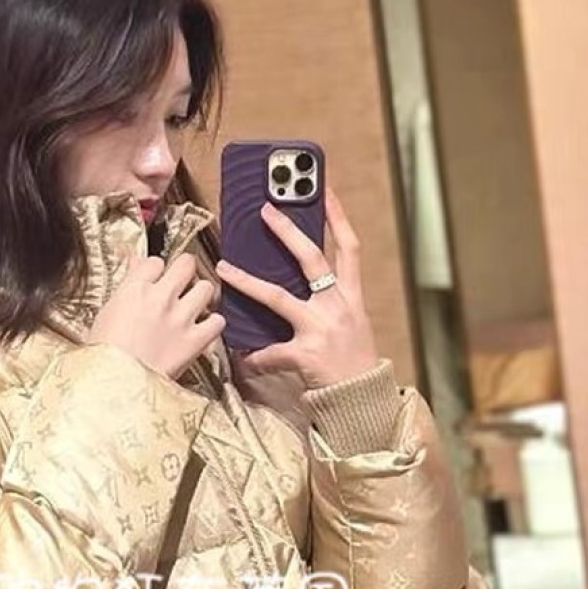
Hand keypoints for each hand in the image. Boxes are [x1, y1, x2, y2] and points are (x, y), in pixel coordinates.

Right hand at [86, 252, 225, 380]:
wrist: (117, 385)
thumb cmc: (104, 355)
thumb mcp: (106, 313)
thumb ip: (127, 286)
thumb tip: (135, 263)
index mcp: (135, 289)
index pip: (155, 262)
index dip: (157, 270)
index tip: (156, 279)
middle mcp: (161, 298)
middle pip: (186, 264)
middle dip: (185, 271)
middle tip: (182, 283)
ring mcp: (181, 318)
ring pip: (206, 288)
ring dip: (202, 294)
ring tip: (195, 305)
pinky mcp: (195, 340)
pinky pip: (217, 321)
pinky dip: (213, 324)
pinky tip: (204, 329)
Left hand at [215, 183, 380, 389]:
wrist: (362, 399)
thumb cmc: (354, 359)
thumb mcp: (351, 322)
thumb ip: (329, 299)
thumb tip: (303, 280)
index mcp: (351, 296)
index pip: (349, 247)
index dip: (338, 217)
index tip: (324, 190)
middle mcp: (337, 306)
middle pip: (312, 258)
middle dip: (288, 232)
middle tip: (265, 210)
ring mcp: (320, 328)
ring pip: (278, 297)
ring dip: (248, 282)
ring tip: (225, 268)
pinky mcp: (305, 354)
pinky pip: (270, 352)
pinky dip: (255, 356)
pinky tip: (243, 356)